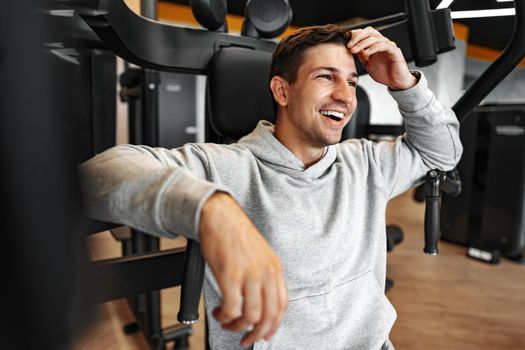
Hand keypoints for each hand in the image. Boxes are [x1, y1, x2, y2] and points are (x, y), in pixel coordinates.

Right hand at [199, 192, 287, 347]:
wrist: (219, 215)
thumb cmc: (234, 233)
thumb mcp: (259, 254)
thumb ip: (262, 276)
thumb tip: (259, 300)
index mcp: (274, 268)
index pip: (282, 305)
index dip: (274, 325)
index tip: (265, 333)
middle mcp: (265, 273)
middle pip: (270, 316)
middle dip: (257, 334)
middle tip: (245, 339)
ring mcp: (250, 275)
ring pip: (251, 316)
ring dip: (237, 326)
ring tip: (227, 322)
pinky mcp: (231, 275)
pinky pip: (232, 308)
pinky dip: (225, 317)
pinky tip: (219, 312)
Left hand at [347, 27, 416, 89]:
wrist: (396, 82)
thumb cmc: (384, 73)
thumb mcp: (367, 64)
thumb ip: (360, 56)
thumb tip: (351, 48)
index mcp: (375, 44)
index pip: (365, 33)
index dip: (355, 35)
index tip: (345, 41)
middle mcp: (382, 43)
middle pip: (370, 31)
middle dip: (357, 37)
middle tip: (349, 45)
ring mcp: (389, 46)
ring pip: (375, 37)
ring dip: (363, 43)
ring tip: (354, 50)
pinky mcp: (395, 52)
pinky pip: (384, 45)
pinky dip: (373, 48)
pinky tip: (366, 53)